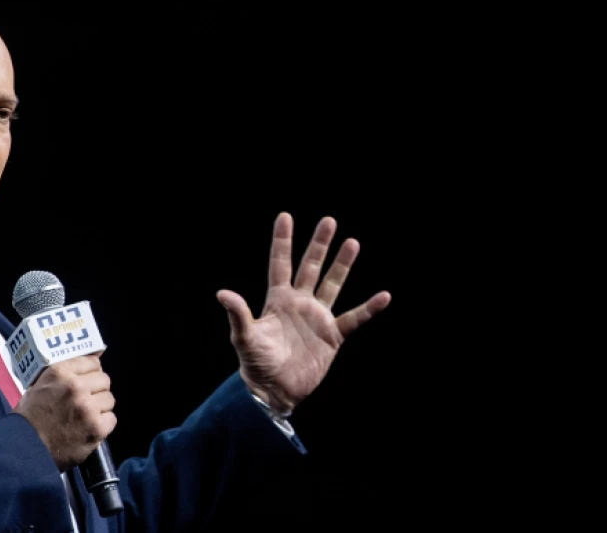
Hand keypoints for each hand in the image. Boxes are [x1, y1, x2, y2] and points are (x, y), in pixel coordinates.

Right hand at [13, 353, 115, 470]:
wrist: (24, 449)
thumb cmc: (29, 417)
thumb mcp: (39, 385)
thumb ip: (63, 372)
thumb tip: (94, 356)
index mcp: (60, 372)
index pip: (92, 362)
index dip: (91, 372)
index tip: (88, 379)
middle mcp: (76, 386)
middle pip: (104, 380)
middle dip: (97, 389)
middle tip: (87, 399)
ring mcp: (88, 408)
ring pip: (109, 399)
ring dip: (100, 407)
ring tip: (86, 416)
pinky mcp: (96, 428)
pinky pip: (111, 419)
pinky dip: (103, 424)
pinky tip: (89, 428)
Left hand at [217, 212, 390, 413]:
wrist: (275, 391)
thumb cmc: (256, 364)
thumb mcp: (244, 338)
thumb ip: (238, 315)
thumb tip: (222, 293)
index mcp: (277, 300)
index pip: (280, 263)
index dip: (282, 240)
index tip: (285, 216)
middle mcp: (299, 303)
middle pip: (310, 267)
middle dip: (319, 245)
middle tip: (329, 220)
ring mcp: (317, 318)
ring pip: (333, 285)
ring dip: (342, 265)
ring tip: (352, 242)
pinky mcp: (332, 336)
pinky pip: (354, 318)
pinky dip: (369, 309)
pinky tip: (383, 296)